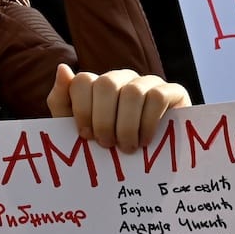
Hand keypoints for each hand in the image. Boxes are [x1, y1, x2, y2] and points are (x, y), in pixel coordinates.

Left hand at [47, 66, 189, 152]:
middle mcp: (123, 78)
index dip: (81, 110)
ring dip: (126, 126)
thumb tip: (63, 68)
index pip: (83, 81)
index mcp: (98, 84)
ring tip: (127, 148)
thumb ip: (61, 100)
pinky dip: (148, 122)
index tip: (86, 136)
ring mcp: (148, 82)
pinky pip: (157, 97)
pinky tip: (145, 141)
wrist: (144, 165)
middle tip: (107, 145)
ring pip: (133, 92)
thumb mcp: (76, 128)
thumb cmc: (107, 145)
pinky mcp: (173, 91)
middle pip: (106, 84)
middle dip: (103, 120)